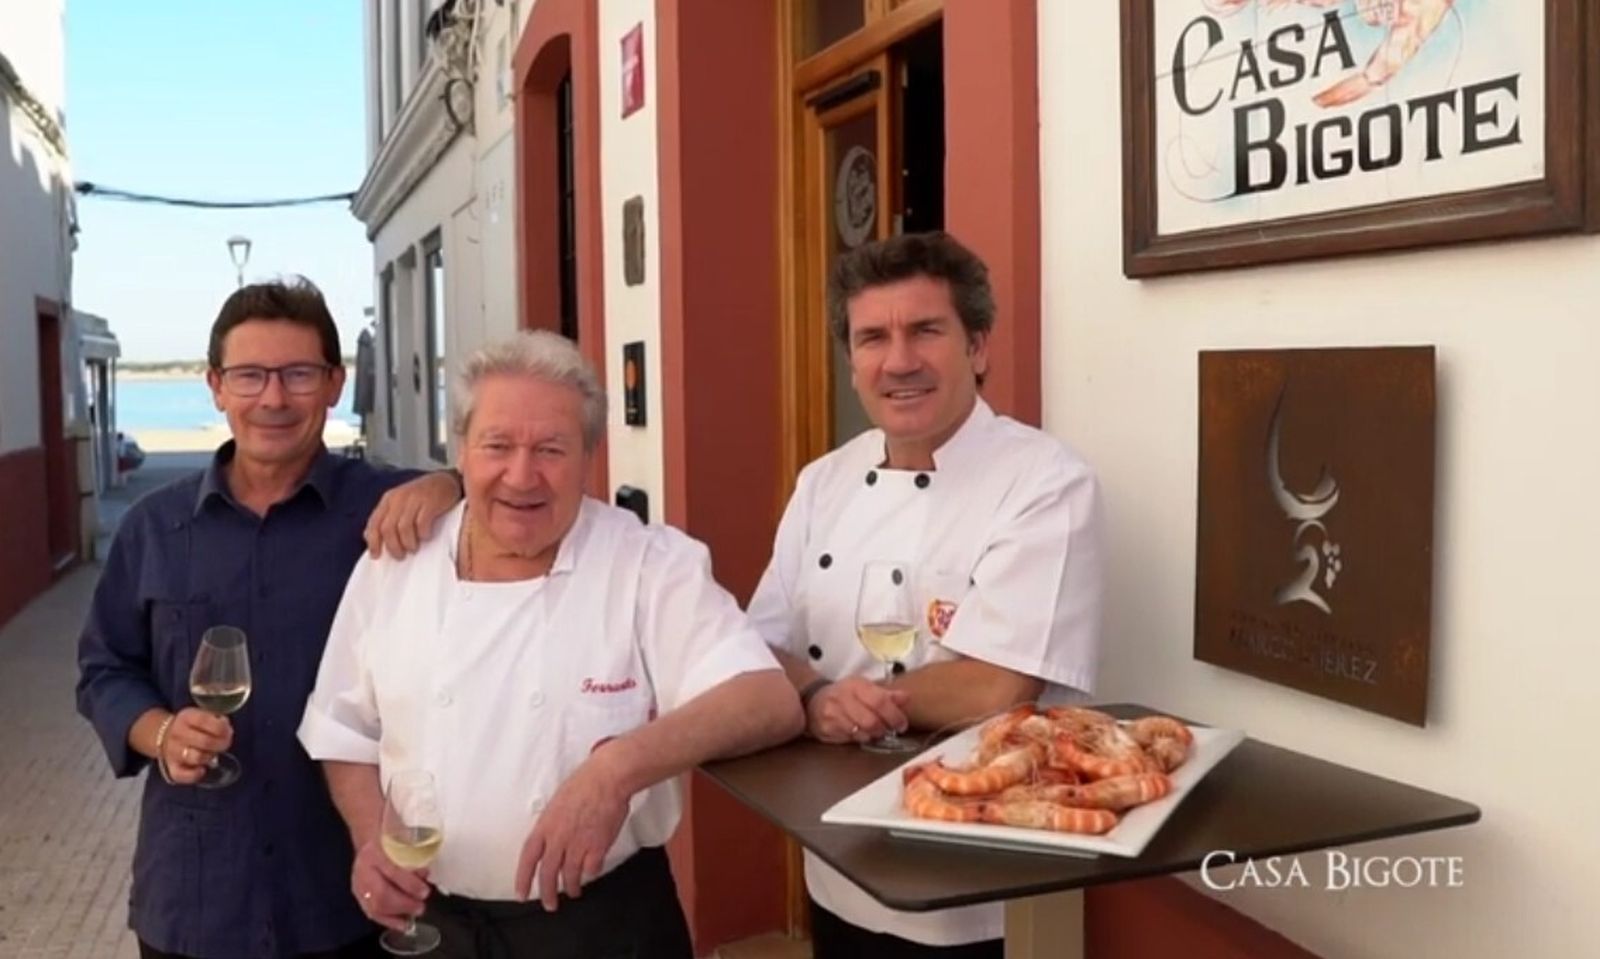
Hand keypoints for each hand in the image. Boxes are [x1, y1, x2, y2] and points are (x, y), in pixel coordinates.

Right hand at [162, 708, 231, 784]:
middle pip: (205, 741)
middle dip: (221, 744)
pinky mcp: (171, 768)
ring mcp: (173, 752)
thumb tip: (227, 728)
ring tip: (213, 753)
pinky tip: (202, 769)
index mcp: (186, 717)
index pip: (205, 721)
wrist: (162, 735)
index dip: (221, 727)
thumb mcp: (201, 714)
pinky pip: (183, 775)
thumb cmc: (190, 725)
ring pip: (196, 757)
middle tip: (225, 744)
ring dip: (210, 756)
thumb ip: (216, 719)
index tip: (228, 731)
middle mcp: (177, 734)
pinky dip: (195, 775)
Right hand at [351, 838, 431, 931]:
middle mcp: (363, 867)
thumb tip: (424, 874)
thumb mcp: (405, 839)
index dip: (410, 885)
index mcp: (376, 850)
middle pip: (381, 893)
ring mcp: (358, 882)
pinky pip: (371, 912)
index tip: (425, 891)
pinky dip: (389, 921)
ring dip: (398, 914)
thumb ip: (414, 856)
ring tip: (415, 912)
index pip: (392, 871)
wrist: (371, 839)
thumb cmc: (391, 839)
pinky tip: (402, 924)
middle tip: (420, 906)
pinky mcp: (358, 894)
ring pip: (374, 906)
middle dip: (404, 904)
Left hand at [364, 471, 461, 557]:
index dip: (373, 542)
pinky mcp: (431, 502)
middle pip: (388, 528)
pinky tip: (426, 536)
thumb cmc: (423, 497)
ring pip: (403, 528)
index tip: (376, 556)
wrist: (447, 481)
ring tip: (413, 548)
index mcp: (388, 499)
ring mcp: (415, 499)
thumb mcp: (401, 503)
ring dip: (408, 543)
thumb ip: (387, 518)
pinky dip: (423, 534)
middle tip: (400, 555)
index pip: (374, 523)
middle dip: (393, 546)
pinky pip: (422, 523)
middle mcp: (399, 498)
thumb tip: (372, 539)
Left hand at [514, 747, 630, 910]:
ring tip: (573, 892)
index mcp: (545, 826)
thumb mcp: (557, 803)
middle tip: (549, 904)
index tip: (521, 893)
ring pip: (570, 875)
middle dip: (547, 893)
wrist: (607, 778)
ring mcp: (578, 844)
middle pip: (548, 873)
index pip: (528, 858)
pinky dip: (591, 872)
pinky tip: (591, 871)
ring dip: (571, 887)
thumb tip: (552, 839)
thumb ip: (552, 825)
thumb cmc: (584, 784)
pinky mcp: (597, 846)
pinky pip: (591, 868)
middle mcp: (558, 838)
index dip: (523, 878)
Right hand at [807, 676, 908, 743]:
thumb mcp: (865, 688)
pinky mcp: (826, 729)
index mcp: (856, 685)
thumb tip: (907, 697)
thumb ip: (886, 695)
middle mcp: (843, 698)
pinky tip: (860, 733)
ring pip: (861, 733)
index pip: (879, 700)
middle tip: (890, 731)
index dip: (894, 715)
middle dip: (884, 729)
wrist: (814, 700)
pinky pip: (849, 739)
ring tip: (875, 732)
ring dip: (873, 736)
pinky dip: (859, 739)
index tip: (902, 724)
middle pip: (871, 721)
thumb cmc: (845, 694)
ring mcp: (832, 714)